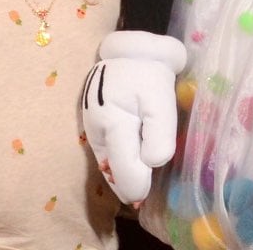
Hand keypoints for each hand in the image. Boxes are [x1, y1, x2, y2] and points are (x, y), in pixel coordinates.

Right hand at [82, 30, 189, 205]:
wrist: (128, 52)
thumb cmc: (148, 75)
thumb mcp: (160, 100)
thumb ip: (158, 134)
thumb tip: (152, 163)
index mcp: (114, 124)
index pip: (123, 171)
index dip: (135, 189)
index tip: (144, 199)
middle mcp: (97, 131)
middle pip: (111, 172)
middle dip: (127, 187)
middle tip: (141, 201)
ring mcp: (92, 129)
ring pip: (106, 165)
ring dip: (120, 178)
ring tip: (136, 188)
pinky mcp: (92, 128)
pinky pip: (105, 155)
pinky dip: (116, 166)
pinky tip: (128, 170)